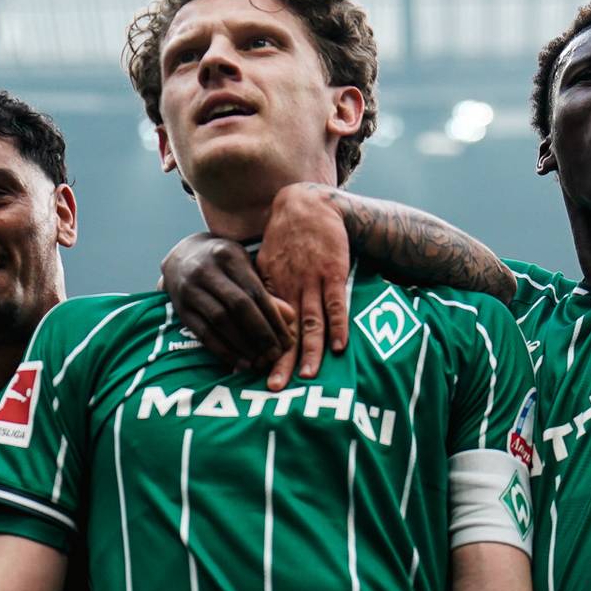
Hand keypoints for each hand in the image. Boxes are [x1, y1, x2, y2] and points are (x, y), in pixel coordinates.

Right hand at [159, 233, 294, 376]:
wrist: (182, 258)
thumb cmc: (224, 265)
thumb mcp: (245, 268)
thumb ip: (266, 291)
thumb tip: (291, 318)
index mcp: (228, 256)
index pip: (256, 292)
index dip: (274, 318)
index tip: (287, 340)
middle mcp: (206, 271)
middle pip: (239, 306)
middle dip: (261, 333)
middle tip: (276, 354)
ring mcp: (190, 290)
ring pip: (220, 321)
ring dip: (243, 345)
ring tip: (260, 361)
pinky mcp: (181, 309)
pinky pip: (204, 333)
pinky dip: (224, 350)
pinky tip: (240, 362)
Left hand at [257, 183, 352, 387]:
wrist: (307, 203)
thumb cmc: (285, 234)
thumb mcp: (264, 260)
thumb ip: (262, 288)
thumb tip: (251, 313)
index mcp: (271, 287)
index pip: (265, 326)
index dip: (261, 349)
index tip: (254, 372)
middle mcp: (290, 288)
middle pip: (285, 332)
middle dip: (280, 361)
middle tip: (274, 387)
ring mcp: (313, 282)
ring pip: (310, 322)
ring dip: (309, 351)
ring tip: (307, 376)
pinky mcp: (334, 274)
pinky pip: (337, 304)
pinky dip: (338, 326)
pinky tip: (339, 347)